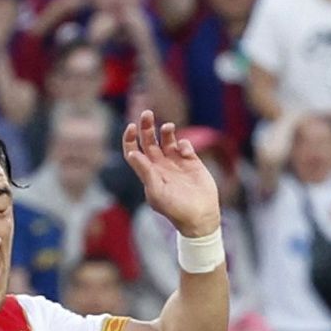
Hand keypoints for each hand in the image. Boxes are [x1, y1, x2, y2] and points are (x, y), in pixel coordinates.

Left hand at [122, 110, 218, 236]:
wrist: (200, 216)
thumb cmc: (175, 209)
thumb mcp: (157, 192)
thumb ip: (145, 172)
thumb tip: (132, 153)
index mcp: (148, 173)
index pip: (134, 151)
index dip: (129, 138)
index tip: (131, 126)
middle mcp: (160, 165)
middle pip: (149, 140)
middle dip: (146, 126)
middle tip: (147, 113)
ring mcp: (176, 163)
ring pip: (167, 139)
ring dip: (166, 130)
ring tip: (168, 126)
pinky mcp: (192, 162)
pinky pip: (185, 145)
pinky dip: (184, 143)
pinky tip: (185, 152)